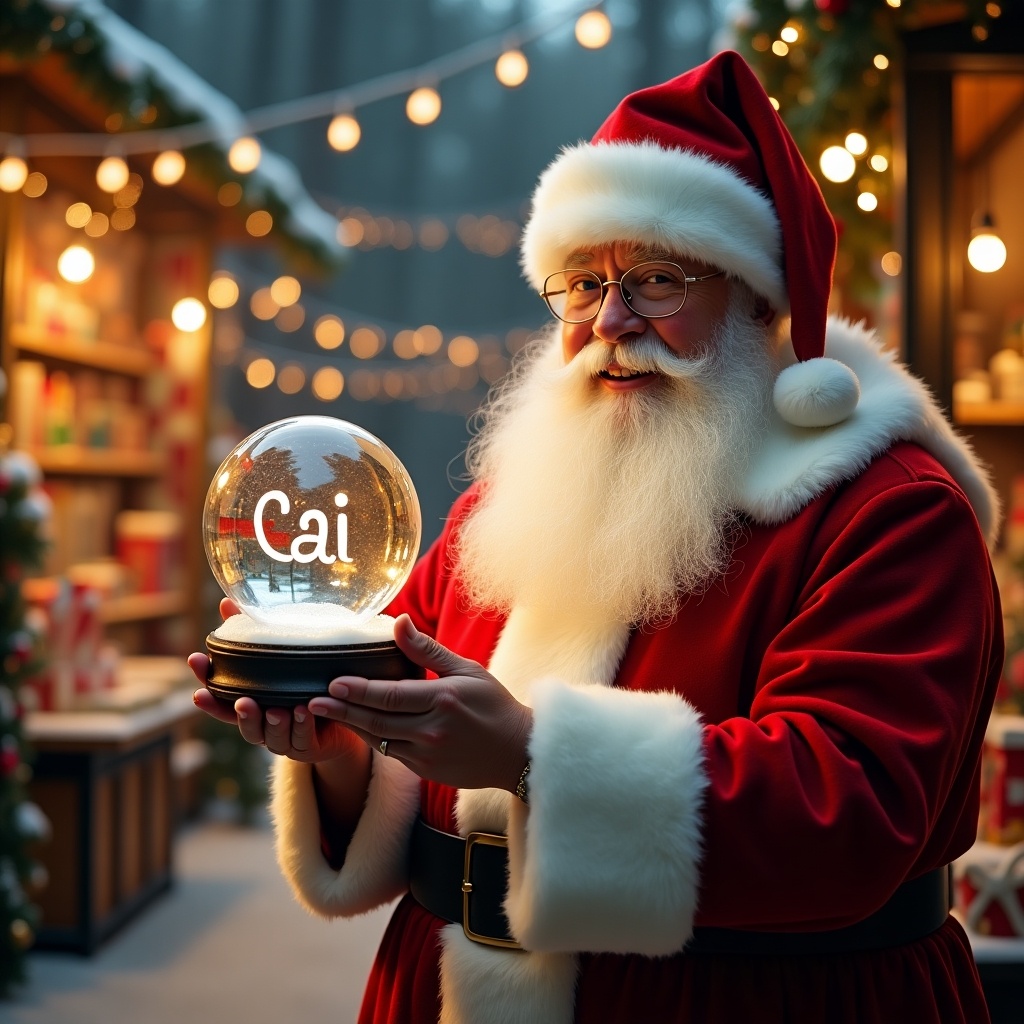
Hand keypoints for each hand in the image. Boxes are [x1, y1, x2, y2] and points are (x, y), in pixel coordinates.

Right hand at [187, 598, 365, 766]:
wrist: (344, 716)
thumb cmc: (303, 682)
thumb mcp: (282, 655)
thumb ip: (253, 632)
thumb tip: (226, 602)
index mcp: (252, 702)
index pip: (221, 698)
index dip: (207, 685)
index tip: (196, 663)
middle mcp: (263, 722)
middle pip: (242, 723)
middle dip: (240, 713)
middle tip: (243, 700)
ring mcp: (283, 737)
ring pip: (270, 737)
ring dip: (272, 724)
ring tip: (277, 711)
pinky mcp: (307, 747)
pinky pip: (301, 741)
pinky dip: (301, 727)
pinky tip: (304, 712)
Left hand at [309, 613, 532, 793]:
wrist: (517, 752)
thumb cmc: (493, 705)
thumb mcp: (466, 670)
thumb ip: (428, 650)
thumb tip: (399, 621)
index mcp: (443, 700)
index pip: (391, 696)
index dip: (360, 690)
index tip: (333, 682)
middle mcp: (432, 730)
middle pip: (378, 720)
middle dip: (343, 709)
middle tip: (312, 700)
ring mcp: (427, 754)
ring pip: (379, 739)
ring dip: (351, 726)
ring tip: (323, 713)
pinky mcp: (425, 770)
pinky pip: (391, 752)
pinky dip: (372, 738)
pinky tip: (356, 726)